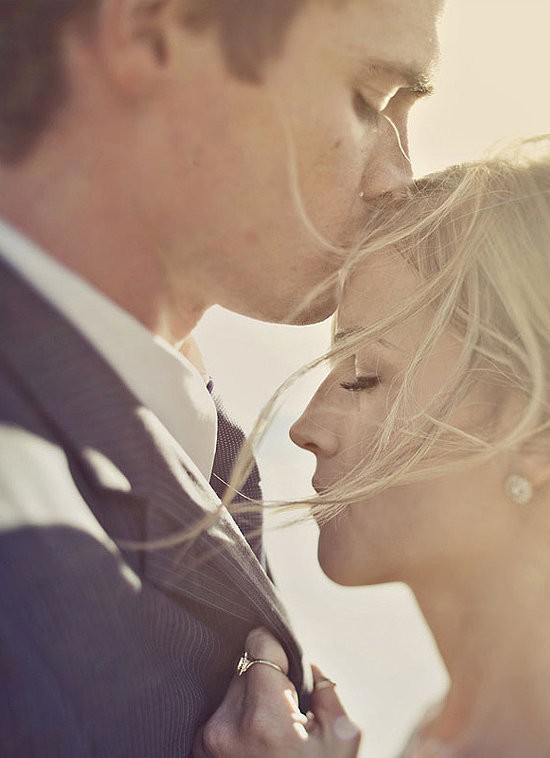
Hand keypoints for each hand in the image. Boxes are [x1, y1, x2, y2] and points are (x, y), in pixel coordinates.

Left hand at [192, 627, 360, 757]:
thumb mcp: (338, 744)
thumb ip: (328, 695)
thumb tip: (311, 668)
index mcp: (264, 719)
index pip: (258, 644)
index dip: (277, 646)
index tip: (287, 661)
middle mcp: (226, 726)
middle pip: (246, 667)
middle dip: (266, 680)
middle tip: (286, 711)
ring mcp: (207, 740)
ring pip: (231, 690)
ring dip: (249, 701)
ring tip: (269, 735)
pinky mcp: (197, 750)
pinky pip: (219, 714)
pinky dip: (235, 720)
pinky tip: (253, 745)